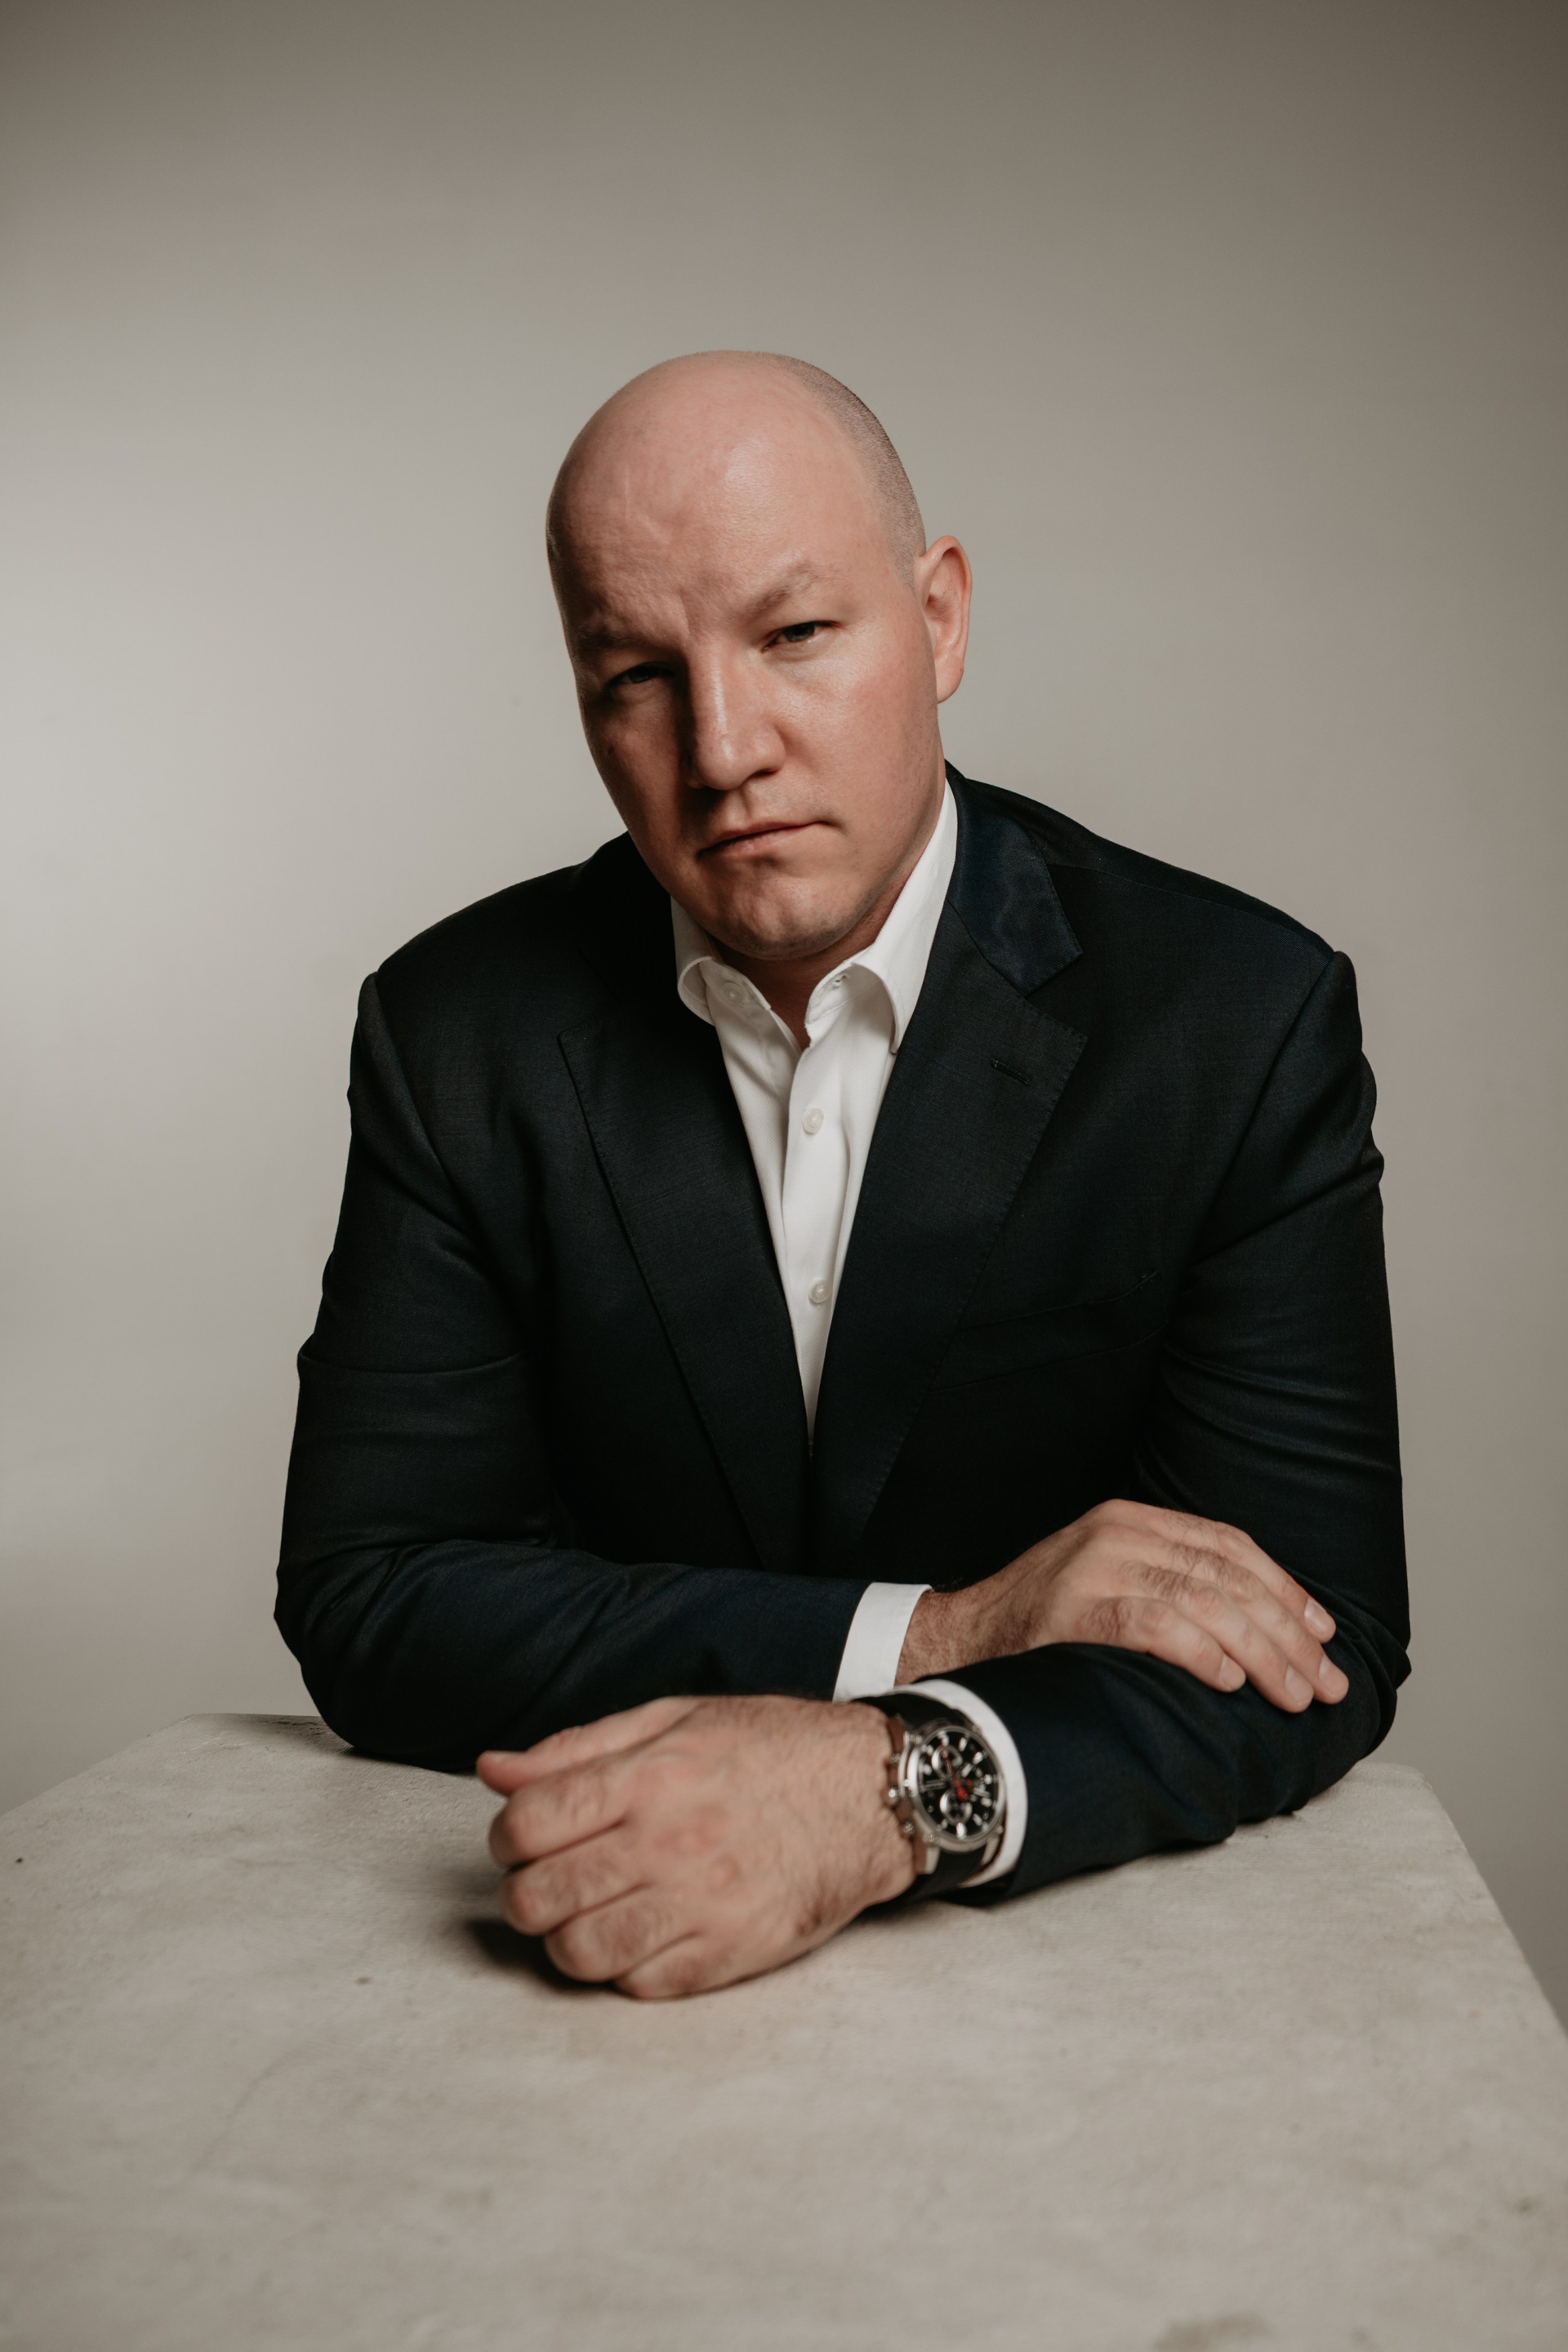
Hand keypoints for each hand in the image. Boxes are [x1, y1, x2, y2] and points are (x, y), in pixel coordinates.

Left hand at [480, 1694, 914, 1999]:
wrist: (869, 1795)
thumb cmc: (770, 1749)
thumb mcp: (673, 1718)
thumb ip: (578, 1748)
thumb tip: (493, 1770)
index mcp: (648, 1776)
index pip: (526, 1824)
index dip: (505, 1837)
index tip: (523, 1838)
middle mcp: (668, 1842)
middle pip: (538, 1898)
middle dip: (525, 1894)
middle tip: (550, 1881)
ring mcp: (701, 1905)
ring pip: (579, 1954)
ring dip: (567, 1939)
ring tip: (590, 1914)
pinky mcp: (732, 1953)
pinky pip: (640, 1986)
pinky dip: (625, 1969)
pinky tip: (642, 1934)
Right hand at [897, 1498, 1349, 1713]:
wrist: (958, 1643)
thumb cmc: (1045, 1630)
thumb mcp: (1111, 1587)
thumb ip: (1172, 1590)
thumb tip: (1267, 1632)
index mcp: (1130, 1520)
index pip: (1227, 1544)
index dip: (1284, 1588)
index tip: (1324, 1634)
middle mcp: (1115, 1532)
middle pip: (1224, 1575)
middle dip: (1286, 1632)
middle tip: (1323, 1682)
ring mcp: (1090, 1567)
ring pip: (1200, 1599)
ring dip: (1259, 1651)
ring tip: (1292, 1694)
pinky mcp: (1070, 1608)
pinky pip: (1150, 1623)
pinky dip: (1198, 1651)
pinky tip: (1229, 1681)